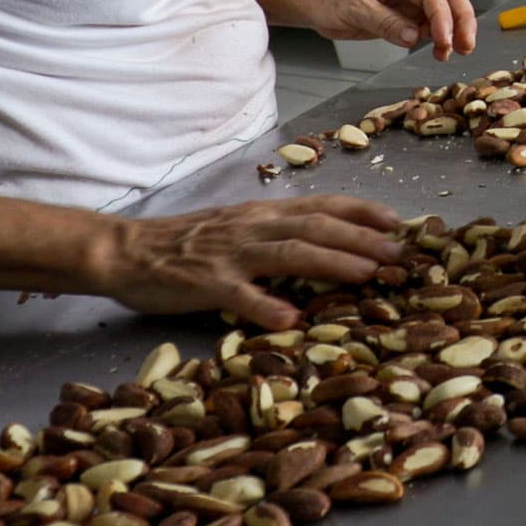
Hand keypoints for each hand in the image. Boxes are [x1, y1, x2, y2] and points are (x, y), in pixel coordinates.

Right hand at [95, 195, 405, 328]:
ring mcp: (230, 255)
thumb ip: (278, 235)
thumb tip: (328, 246)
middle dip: (362, 239)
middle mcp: (253, 227)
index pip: (322, 205)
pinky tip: (290, 320)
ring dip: (331, 263)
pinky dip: (266, 306)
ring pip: (288, 253)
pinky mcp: (205, 283)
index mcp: (262, 214)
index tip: (401, 223)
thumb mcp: (238, 229)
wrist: (125, 250)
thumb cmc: (186, 244)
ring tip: (366, 276)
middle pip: (316, 227)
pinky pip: (239, 295)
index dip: (363, 212)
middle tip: (399, 255)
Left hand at [305, 0, 477, 54]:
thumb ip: (385, 22)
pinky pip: (430, 26)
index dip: (442, 16)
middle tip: (466, 45)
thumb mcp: (354, 9)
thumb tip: (415, 37)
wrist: (313, 3)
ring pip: (444, 13)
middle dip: (461, 20)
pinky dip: (440, 40)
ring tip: (453, 53)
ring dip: (453, 32)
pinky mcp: (406, 17)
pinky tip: (440, 53)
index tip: (444, 39)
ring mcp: (409, 1)